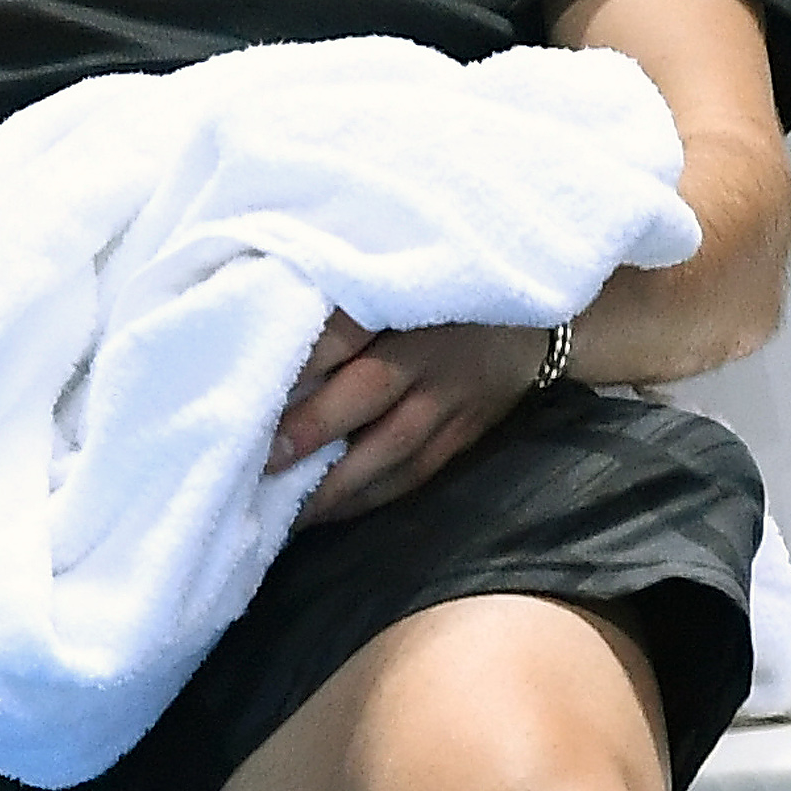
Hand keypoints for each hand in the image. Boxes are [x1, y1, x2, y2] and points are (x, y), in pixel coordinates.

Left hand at [271, 312, 550, 530]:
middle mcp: (433, 355)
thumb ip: (346, 303)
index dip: (307, 355)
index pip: (351, 327)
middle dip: (314, 427)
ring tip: (284, 506)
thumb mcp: (401, 278)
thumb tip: (270, 324)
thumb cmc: (447, 294)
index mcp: (413, 304)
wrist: (536, 324)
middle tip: (261, 458)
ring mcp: (454, 401)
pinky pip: (413, 475)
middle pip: (370, 390)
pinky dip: (368, 497)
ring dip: (337, 481)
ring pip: (394, 448)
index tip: (254, 379)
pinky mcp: (466, 435)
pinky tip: (328, 511)